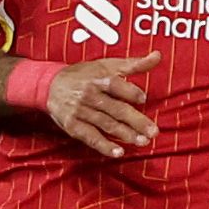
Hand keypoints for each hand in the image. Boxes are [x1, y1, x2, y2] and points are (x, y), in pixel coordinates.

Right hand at [41, 51, 157, 156]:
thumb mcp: (106, 65)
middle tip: (153, 131)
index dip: (130, 92)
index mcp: (98, 78)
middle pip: (116, 109)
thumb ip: (134, 63)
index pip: (115, 85)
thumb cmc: (84, 75)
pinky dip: (105, 146)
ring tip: (143, 142)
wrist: (50, 85)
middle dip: (136, 121)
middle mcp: (89, 95)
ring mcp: (80, 112)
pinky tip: (118, 152)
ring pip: (107, 124)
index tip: (143, 99)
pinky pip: (91, 137)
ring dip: (126, 135)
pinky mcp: (73, 126)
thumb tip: (158, 56)